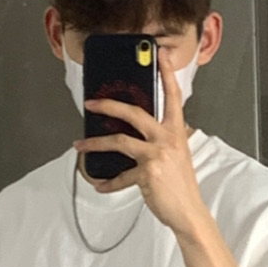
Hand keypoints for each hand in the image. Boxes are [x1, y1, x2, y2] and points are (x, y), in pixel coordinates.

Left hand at [74, 49, 208, 237]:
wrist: (188, 211)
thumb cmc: (180, 184)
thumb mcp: (176, 155)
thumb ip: (161, 140)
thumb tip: (137, 134)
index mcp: (176, 130)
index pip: (172, 96)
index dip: (166, 74)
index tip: (159, 55)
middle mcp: (167, 138)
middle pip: (134, 113)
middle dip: (109, 106)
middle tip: (91, 103)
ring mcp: (157, 154)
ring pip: (119, 141)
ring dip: (95, 143)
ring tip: (79, 145)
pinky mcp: (147, 172)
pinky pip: (120, 176)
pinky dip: (108, 182)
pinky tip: (99, 185)